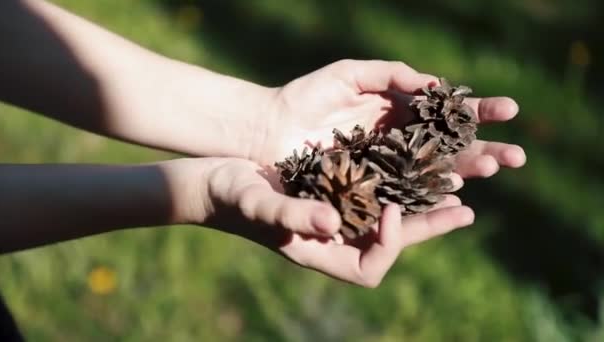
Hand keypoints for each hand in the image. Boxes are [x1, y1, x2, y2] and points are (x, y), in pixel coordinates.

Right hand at [188, 158, 473, 286]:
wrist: (218, 180)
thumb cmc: (232, 197)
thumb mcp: (260, 204)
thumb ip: (292, 216)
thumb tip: (330, 222)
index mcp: (319, 251)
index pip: (369, 267)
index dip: (389, 245)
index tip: (392, 211)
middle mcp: (334, 238)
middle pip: (390, 242)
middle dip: (428, 226)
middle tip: (464, 210)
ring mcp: (337, 216)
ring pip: (388, 215)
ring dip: (422, 202)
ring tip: (458, 187)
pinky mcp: (335, 191)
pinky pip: (376, 191)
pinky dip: (399, 180)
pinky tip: (417, 161)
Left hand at [257, 59, 525, 177]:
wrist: (269, 128)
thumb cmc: (305, 96)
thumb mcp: (350, 74)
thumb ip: (391, 74)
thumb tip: (434, 83)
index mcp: (397, 111)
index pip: (446, 112)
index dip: (478, 111)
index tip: (510, 110)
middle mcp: (397, 141)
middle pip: (448, 146)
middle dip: (483, 148)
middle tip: (518, 156)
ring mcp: (383, 166)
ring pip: (432, 170)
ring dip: (466, 169)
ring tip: (494, 166)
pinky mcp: (366, 187)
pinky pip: (403, 190)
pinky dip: (429, 189)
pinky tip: (456, 188)